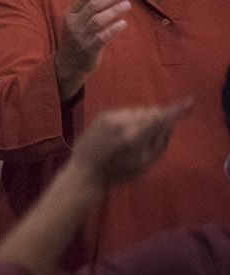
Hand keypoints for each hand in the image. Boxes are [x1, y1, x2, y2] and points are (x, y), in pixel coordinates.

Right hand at [54, 0, 130, 98]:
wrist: (69, 63)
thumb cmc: (76, 35)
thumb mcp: (76, 16)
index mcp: (70, 14)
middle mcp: (73, 24)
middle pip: (92, 6)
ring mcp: (81, 37)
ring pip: (97, 20)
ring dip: (114, 10)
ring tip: (128, 4)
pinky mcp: (89, 49)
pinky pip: (102, 37)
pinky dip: (113, 29)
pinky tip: (123, 23)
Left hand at [70, 100, 190, 187]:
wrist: (85, 171)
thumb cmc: (118, 173)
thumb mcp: (145, 165)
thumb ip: (160, 144)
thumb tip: (168, 125)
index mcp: (135, 138)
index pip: (160, 119)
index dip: (177, 110)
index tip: (190, 101)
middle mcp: (123, 124)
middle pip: (150, 112)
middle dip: (156, 120)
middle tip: (150, 136)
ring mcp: (111, 117)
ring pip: (138, 111)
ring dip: (142, 120)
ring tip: (131, 138)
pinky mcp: (102, 115)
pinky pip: (125, 112)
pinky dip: (128, 120)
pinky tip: (120, 134)